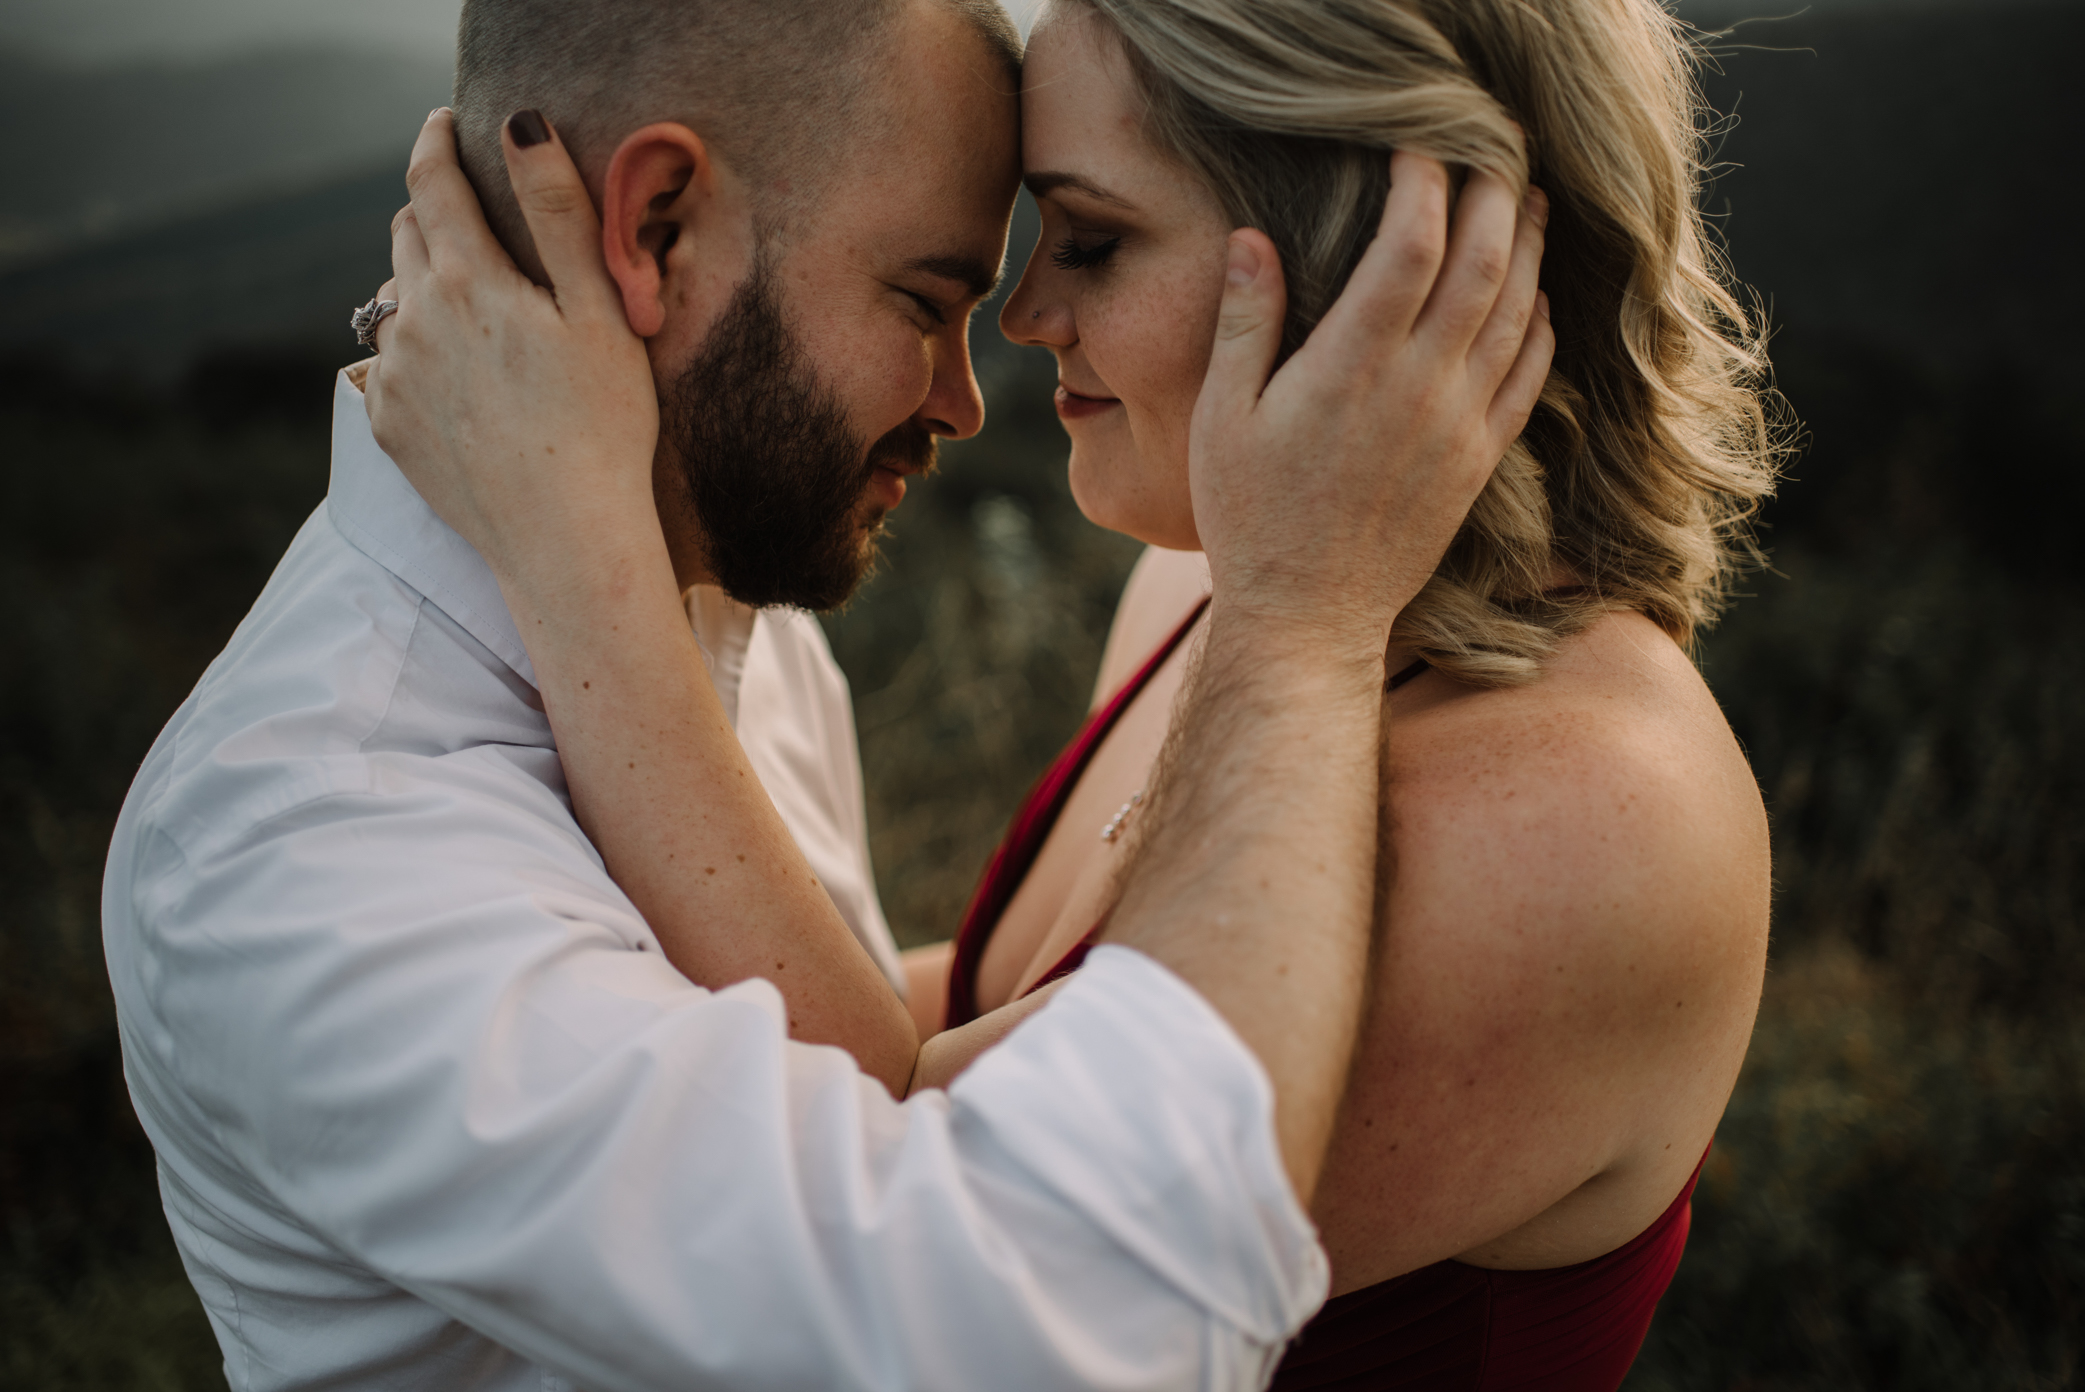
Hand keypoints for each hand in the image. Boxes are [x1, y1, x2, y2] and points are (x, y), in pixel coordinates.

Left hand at [364, 109, 661, 601]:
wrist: (565, 541)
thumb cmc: (603, 427)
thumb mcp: (600, 312)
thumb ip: (559, 213)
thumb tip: (521, 125)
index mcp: (468, 280)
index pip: (431, 180)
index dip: (436, 140)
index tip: (446, 123)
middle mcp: (415, 319)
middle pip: (406, 233)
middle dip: (434, 213)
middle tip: (479, 224)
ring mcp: (395, 375)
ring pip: (395, 300)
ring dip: (427, 286)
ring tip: (482, 315)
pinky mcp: (388, 424)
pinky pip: (392, 363)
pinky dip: (421, 352)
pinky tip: (469, 380)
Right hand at [1190, 153, 1551, 649]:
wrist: (1308, 616)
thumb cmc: (1249, 516)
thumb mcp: (1223, 416)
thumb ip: (1246, 322)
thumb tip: (1250, 237)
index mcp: (1351, 367)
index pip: (1409, 245)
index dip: (1423, 184)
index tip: (1415, 149)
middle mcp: (1418, 388)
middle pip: (1483, 263)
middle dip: (1493, 195)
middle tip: (1492, 153)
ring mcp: (1459, 425)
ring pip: (1518, 312)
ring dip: (1527, 247)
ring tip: (1525, 200)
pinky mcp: (1480, 461)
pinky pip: (1530, 375)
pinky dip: (1540, 323)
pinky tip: (1535, 294)